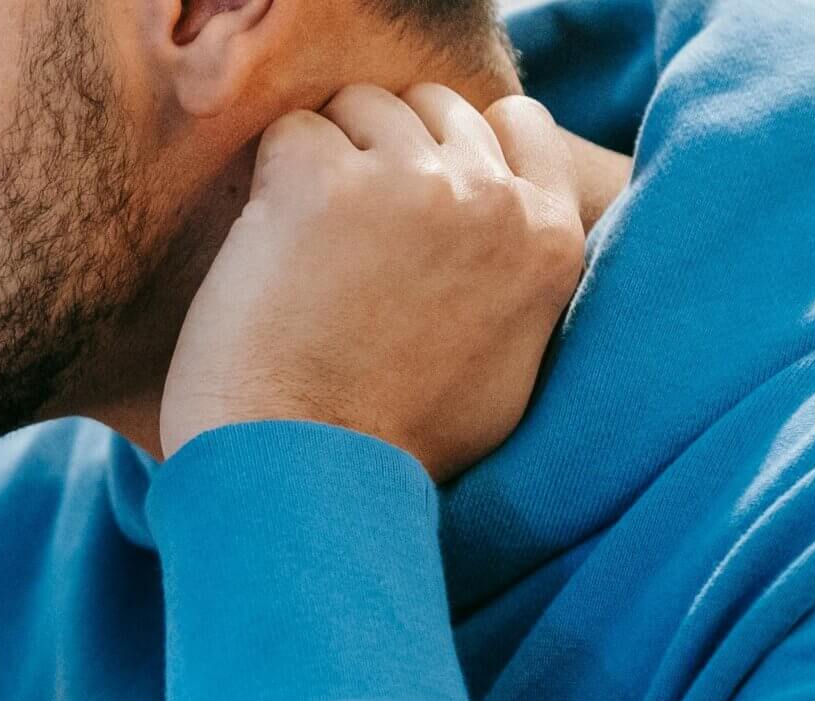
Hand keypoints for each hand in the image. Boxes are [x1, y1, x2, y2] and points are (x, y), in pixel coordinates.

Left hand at [161, 83, 587, 482]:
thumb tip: (519, 242)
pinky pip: (289, 133)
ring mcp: (409, 182)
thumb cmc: (393, 447)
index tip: (407, 198)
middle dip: (382, 154)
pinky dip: (267, 183)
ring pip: (359, 107)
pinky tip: (266, 256)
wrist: (309, 479)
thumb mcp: (507, 373)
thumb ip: (520, 288)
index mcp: (548, 238)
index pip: (516, 122)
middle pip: (431, 108)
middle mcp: (489, 198)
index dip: (450, 148)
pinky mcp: (321, 181)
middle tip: (341, 242)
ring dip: (323, 162)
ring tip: (303, 255)